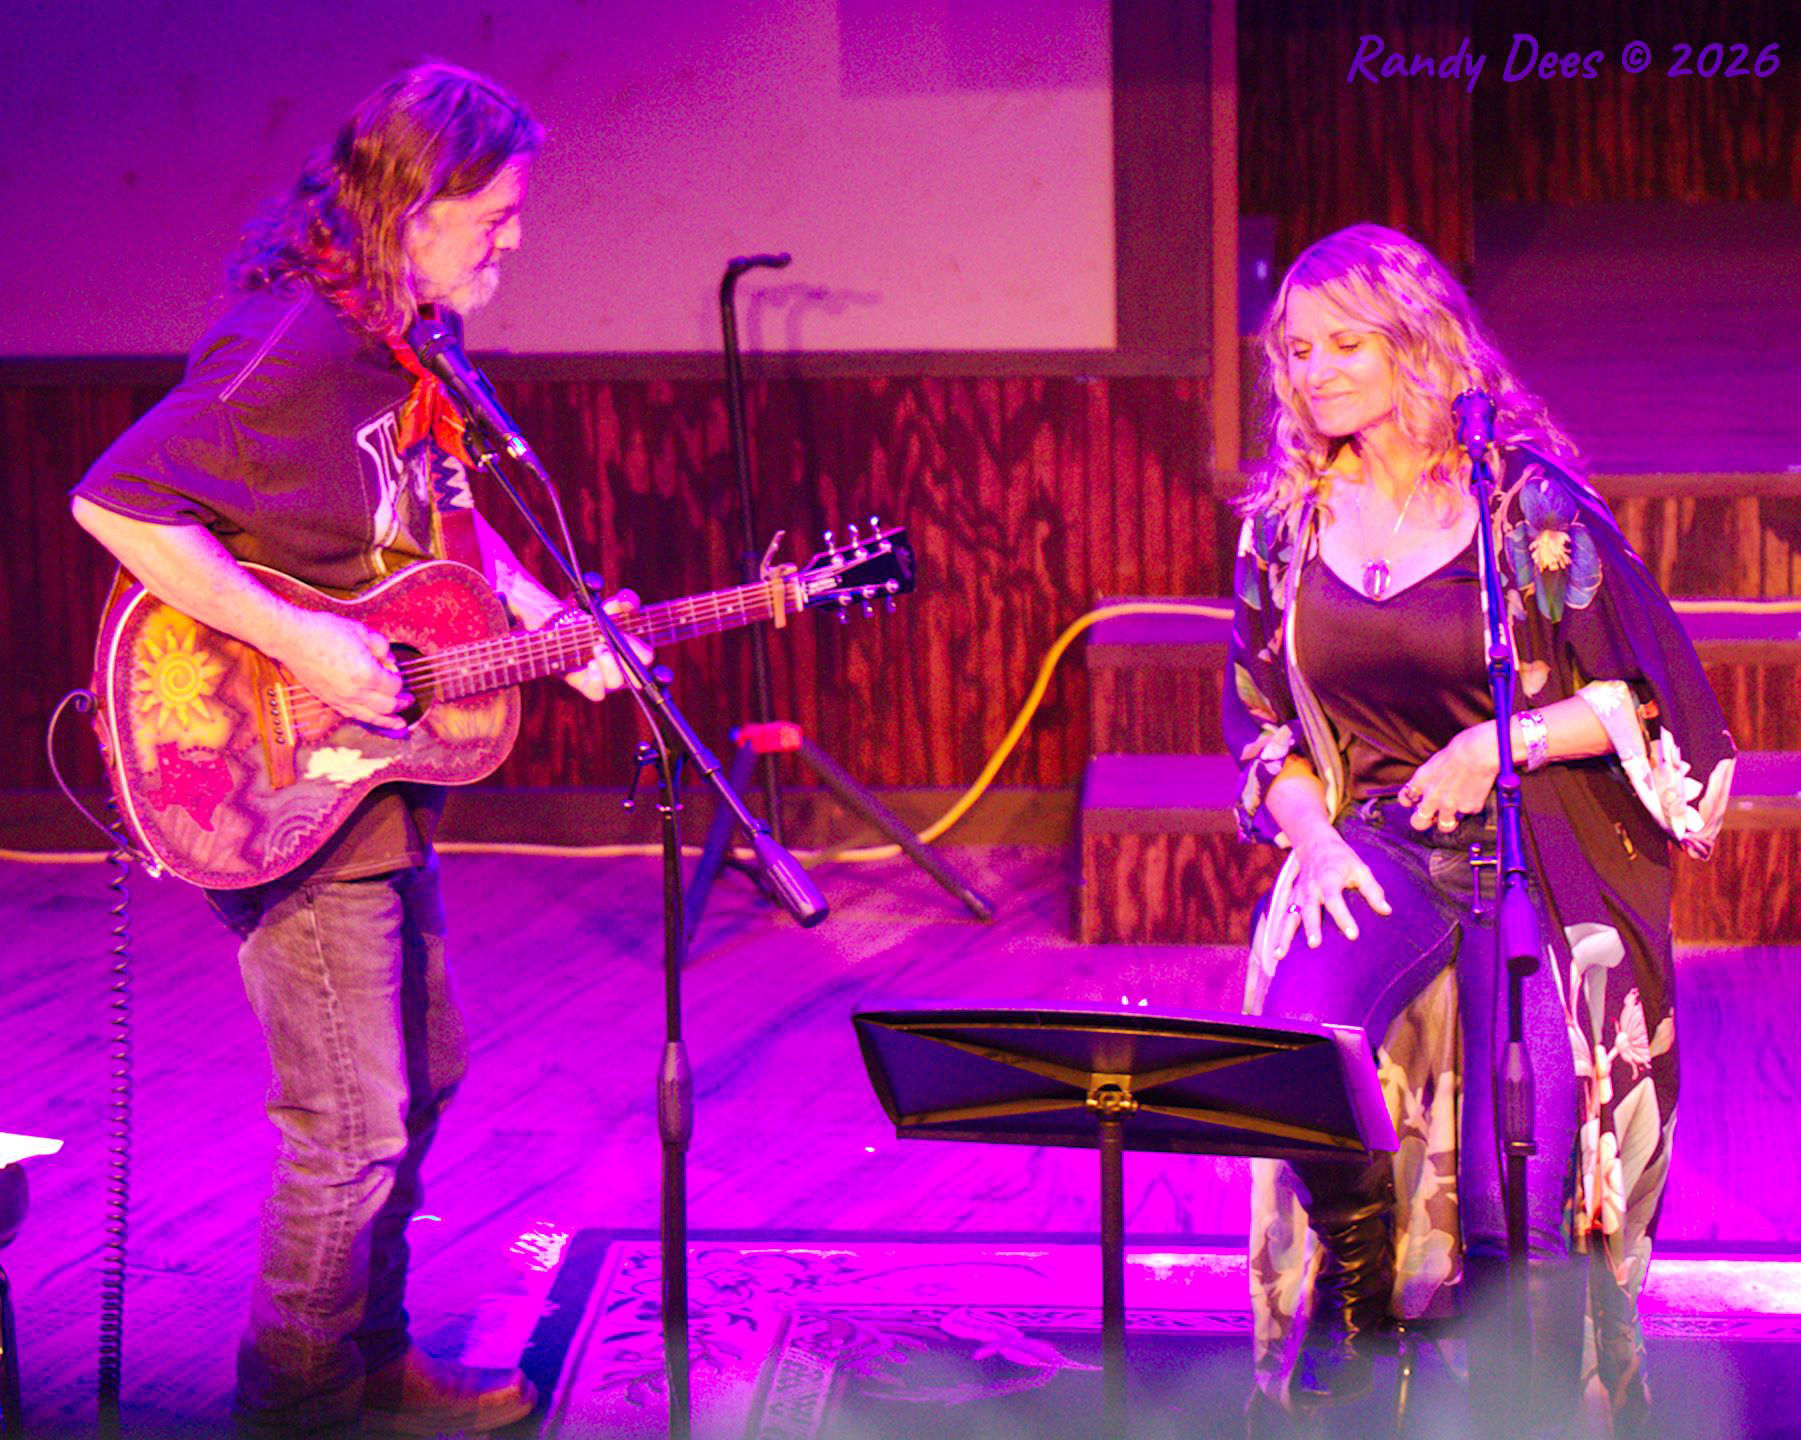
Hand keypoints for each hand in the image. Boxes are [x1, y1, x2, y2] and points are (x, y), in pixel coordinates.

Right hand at [273, 608, 409, 728]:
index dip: (400, 681)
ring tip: (399, 724)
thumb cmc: (324, 631)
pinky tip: (372, 719)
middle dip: (401, 704)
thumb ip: (380, 645)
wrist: (293, 639)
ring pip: (370, 717)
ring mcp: (341, 698)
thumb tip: (390, 658)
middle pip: (387, 706)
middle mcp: (356, 691)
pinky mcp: (329, 700)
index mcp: (367, 673)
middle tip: (409, 700)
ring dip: (388, 721)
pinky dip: (366, 719)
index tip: (399, 674)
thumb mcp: (360, 630)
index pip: (394, 686)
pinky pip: (353, 715)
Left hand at [564, 590, 653, 700]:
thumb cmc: (594, 620)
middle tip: (620, 642)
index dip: (663, 676)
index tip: (659, 672)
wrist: (565, 631)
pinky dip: (596, 680)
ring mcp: (607, 682)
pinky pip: (596, 693)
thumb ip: (622, 603)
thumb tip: (627, 600)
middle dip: (631, 660)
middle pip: (638, 679)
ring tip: (599, 647)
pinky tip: (591, 665)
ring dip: (609, 664)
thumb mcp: (609, 608)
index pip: (657, 672)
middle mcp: (625, 673)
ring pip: (616, 682)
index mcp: (637, 657)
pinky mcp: (588, 685)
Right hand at [1275, 827, 1391, 959]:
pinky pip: (1284, 917)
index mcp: (1329, 879)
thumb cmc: (1342, 859)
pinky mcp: (1292, 899)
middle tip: (1314, 944)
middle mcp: (1311, 888)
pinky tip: (1276, 952)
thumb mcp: (1361, 869)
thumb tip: (1387, 911)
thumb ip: (1373, 890)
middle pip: (1309, 909)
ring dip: (1284, 935)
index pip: (1335, 899)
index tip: (1353, 934)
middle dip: (1311, 927)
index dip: (1344, 917)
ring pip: (1290, 915)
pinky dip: (1277, 933)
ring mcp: (1298, 894)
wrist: (1314, 843)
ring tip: (1280, 954)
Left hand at [1400, 723, 1500, 831]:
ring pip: (1444, 826)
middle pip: (1418, 823)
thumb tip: (1429, 788)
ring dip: (1449, 821)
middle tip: (1432, 817)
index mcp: (1422, 781)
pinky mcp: (1468, 808)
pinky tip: (1475, 794)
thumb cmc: (1461, 749)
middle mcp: (1432, 796)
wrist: (1480, 751)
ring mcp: (1450, 805)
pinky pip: (1468, 814)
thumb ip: (1429, 779)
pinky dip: (1471, 807)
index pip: (1405, 800)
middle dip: (1424, 821)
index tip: (1417, 802)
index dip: (1411, 803)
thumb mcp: (1435, 762)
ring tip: (1457, 812)